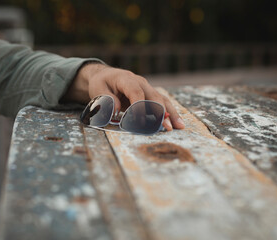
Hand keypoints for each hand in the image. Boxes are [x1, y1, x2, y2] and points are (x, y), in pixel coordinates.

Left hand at [63, 63, 184, 130]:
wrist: (107, 76)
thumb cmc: (101, 83)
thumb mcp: (98, 89)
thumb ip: (106, 98)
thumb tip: (116, 109)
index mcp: (126, 79)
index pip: (136, 92)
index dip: (139, 107)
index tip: (140, 122)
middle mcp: (140, 82)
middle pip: (154, 96)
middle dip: (160, 112)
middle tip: (165, 127)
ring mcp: (147, 88)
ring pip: (162, 100)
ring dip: (170, 113)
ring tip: (178, 126)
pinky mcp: (150, 95)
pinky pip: (162, 103)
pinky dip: (169, 113)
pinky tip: (177, 124)